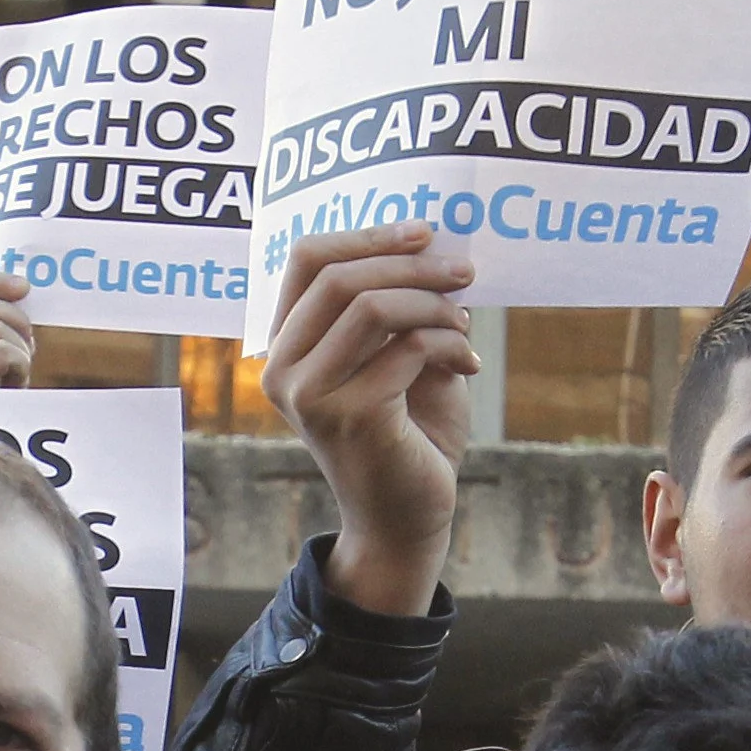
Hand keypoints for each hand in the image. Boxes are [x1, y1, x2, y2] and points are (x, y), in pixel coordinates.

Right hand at [258, 225, 481, 619]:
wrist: (408, 517)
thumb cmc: (407, 433)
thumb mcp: (396, 355)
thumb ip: (395, 305)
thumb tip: (426, 240)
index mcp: (285, 346)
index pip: (306, 259)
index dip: (366, 234)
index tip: (424, 232)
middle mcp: (282, 369)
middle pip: (339, 277)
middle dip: (412, 264)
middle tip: (463, 272)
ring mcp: (309, 395)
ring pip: (372, 306)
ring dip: (433, 303)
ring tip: (466, 322)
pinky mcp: (349, 416)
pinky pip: (409, 346)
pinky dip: (450, 344)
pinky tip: (467, 366)